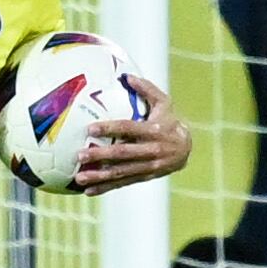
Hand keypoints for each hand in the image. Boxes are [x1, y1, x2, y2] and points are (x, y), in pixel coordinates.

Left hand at [75, 74, 189, 191]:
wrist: (187, 149)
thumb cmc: (170, 121)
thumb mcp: (164, 103)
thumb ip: (146, 89)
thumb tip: (126, 76)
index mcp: (153, 131)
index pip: (128, 129)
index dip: (109, 128)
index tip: (90, 128)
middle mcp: (150, 150)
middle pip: (122, 153)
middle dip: (100, 155)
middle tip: (79, 155)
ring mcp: (147, 166)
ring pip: (120, 172)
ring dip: (99, 175)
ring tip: (79, 178)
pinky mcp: (144, 177)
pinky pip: (122, 183)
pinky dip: (105, 188)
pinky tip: (88, 191)